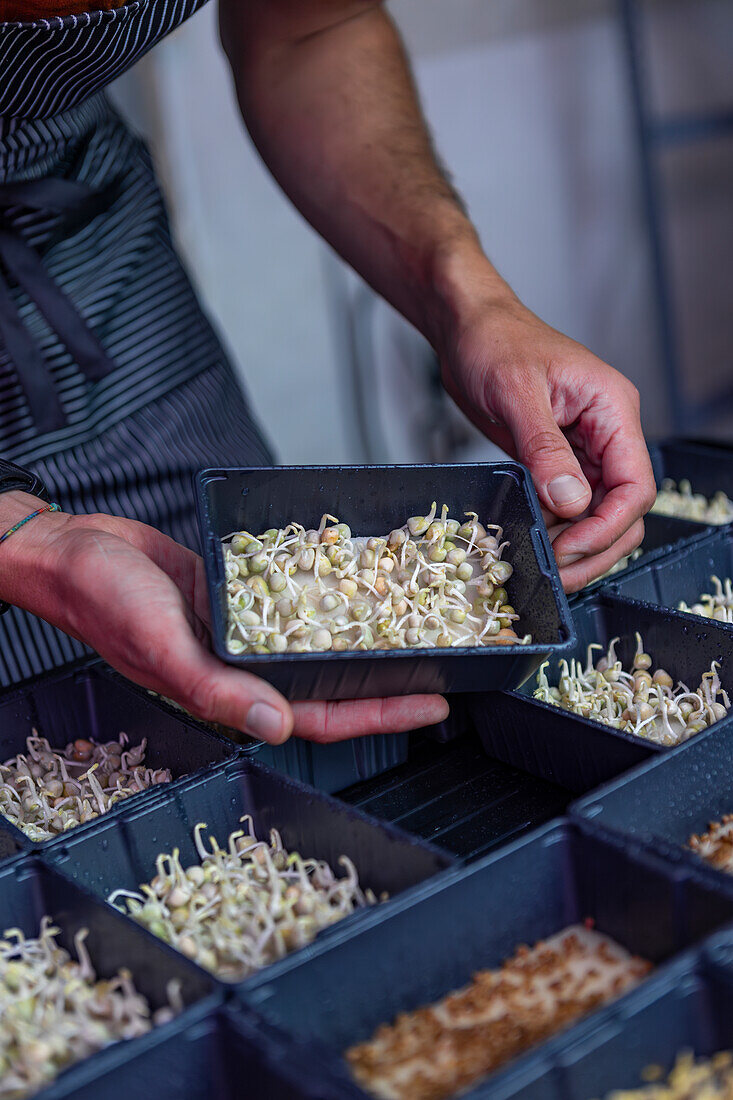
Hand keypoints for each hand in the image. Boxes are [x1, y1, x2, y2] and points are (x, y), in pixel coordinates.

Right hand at [3, 503, 447, 742]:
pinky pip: (292, 603)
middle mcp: (244, 667)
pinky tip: (356, 584)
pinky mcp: (234, 596)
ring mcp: (241, 632)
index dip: (380, 716)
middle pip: (331, 682)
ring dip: (361, 639)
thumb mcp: (161, 645)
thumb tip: (278, 726)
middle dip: (386, 681)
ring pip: (314, 643)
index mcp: (231, 692)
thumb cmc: (103, 601)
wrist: (70, 552)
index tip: (434, 705)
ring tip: (413, 625)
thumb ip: (216, 687)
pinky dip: (325, 599)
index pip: (321, 717)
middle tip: (444, 664)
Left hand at [439, 291, 655, 591]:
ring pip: (596, 513)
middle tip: (555, 573)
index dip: (607, 526)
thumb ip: (545, 448)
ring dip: (573, 544)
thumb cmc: (493, 341)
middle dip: (594, 547)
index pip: (635, 485)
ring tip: (538, 562)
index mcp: (613, 410)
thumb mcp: (517, 393)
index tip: (569, 549)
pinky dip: (552, 529)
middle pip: (623, 509)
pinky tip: (528, 540)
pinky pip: (566, 506)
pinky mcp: (556, 459)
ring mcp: (583, 449)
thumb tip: (570, 501)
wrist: (466, 328)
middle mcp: (606, 432)